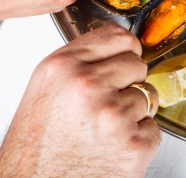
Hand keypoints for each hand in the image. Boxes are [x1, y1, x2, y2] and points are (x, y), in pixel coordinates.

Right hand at [0, 24, 159, 177]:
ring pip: (149, 96)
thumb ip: (77, 64)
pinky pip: (153, 128)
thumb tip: (111, 50)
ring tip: (104, 129)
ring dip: (134, 112)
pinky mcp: (134, 144)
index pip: (118, 36)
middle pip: (138, 64)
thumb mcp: (44, 90)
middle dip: (128, 83)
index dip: (124, 51)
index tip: (122, 60)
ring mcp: (114, 115)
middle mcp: (89, 86)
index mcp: (63, 67)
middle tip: (106, 105)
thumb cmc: (33, 149)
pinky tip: (112, 148)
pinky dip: (139, 140)